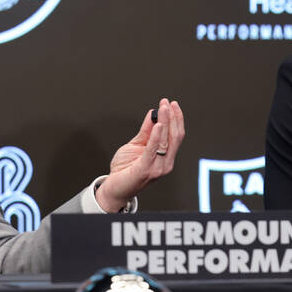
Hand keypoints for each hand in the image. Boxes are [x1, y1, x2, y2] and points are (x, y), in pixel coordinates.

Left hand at [95, 98, 184, 212]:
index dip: (176, 119)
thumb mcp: (136, 145)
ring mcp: (158, 168)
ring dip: (165, 121)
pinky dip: (156, 136)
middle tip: (167, 102)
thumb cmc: (125, 169)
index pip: (176, 136)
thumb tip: (153, 114)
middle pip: (174, 137)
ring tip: (163, 108)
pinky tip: (158, 124)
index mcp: (166, 158)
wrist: (115, 188)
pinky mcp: (146, 170)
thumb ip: (145, 131)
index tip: (172, 104)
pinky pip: (152, 150)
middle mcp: (165, 164)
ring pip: (166, 141)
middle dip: (172, 117)